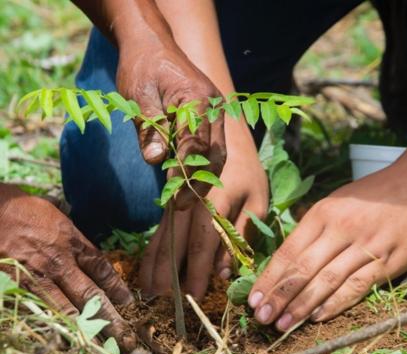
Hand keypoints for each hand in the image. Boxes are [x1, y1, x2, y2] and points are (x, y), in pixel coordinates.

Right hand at [0, 185, 136, 351]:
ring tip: (101, 346)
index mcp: (72, 243)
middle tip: (124, 335)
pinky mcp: (17, 286)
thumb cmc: (27, 211)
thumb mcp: (60, 219)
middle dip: (109, 317)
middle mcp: (60, 263)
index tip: (128, 302)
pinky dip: (53, 325)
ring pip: (66, 309)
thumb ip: (77, 241)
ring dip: (85, 329)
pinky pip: (39, 310)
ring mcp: (37, 277)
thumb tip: (93, 261)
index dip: (117, 288)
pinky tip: (64, 339)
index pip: (102, 270)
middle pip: (90, 294)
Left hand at [116, 43, 225, 208]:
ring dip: (203, 179)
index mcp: (198, 99)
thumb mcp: (139, 96)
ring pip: (217, 155)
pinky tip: (189, 182)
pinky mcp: (211, 119)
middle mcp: (215, 108)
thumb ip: (150, 128)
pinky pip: (212, 148)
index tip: (173, 193)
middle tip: (181, 205)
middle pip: (215, 154)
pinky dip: (202, 168)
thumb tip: (156, 161)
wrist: (152, 45)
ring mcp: (216, 113)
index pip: (196, 144)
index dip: (185, 171)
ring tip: (185, 201)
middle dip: (199, 183)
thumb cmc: (143, 68)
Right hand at [138, 119, 268, 298]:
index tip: (196, 299)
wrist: (223, 140)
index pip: (202, 245)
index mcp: (213, 204)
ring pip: (160, 244)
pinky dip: (151, 258)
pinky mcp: (168, 209)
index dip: (198, 274)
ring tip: (148, 299)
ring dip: (154, 272)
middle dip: (168, 280)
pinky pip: (157, 237)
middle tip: (163, 309)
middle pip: (173, 248)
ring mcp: (174, 207)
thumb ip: (240, 234)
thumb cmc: (246, 173)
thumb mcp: (256, 202)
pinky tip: (146, 276)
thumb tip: (224, 272)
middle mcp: (187, 207)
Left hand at [248, 158, 406, 330]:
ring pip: (326, 280)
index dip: (269, 277)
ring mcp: (364, 245)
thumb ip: (311, 230)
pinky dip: (336, 303)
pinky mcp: (387, 260)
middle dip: (279, 296)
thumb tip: (286, 261)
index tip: (254, 298)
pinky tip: (318, 317)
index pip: (288, 252)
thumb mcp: (333, 203)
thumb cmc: (370, 196)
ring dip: (302, 305)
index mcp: (321, 214)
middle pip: (302, 269)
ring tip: (283, 324)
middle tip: (261, 317)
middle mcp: (339, 229)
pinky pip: (357, 285)